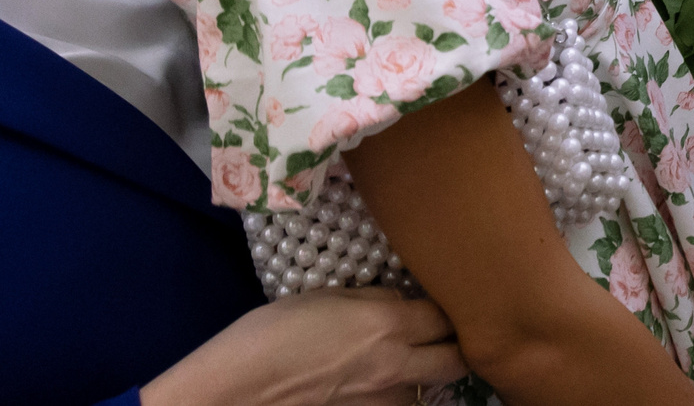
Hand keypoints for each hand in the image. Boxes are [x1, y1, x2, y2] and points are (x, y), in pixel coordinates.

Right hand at [139, 289, 464, 405]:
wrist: (236, 391)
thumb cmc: (271, 334)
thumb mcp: (326, 298)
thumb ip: (374, 300)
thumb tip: (401, 301)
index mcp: (389, 324)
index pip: (447, 315)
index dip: (447, 306)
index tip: (439, 300)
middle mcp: (397, 366)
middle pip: (457, 359)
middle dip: (455, 344)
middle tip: (439, 334)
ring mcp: (383, 401)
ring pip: (429, 389)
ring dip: (425, 375)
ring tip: (408, 361)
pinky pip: (398, 405)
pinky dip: (395, 396)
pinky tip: (376, 385)